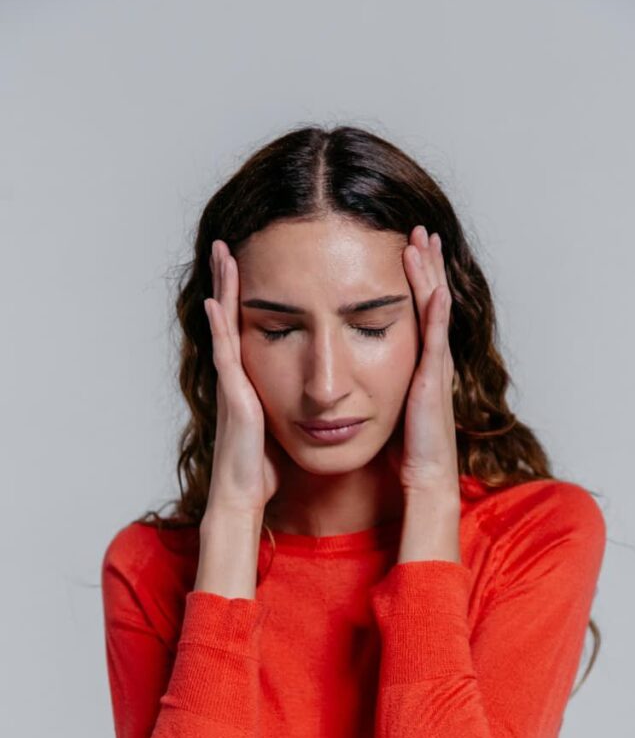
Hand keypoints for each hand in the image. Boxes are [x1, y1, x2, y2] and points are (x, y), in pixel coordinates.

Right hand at [203, 240, 284, 514]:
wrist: (246, 494)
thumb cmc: (264, 466)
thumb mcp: (283, 423)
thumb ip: (289, 403)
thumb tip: (315, 393)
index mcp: (251, 377)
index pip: (250, 325)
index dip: (247, 294)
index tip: (249, 261)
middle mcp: (238, 374)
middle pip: (232, 315)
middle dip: (229, 279)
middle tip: (227, 243)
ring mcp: (232, 383)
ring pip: (225, 325)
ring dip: (222, 288)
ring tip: (221, 253)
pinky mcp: (234, 396)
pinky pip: (226, 354)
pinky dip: (220, 327)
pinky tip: (216, 301)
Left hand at [386, 225, 460, 500]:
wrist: (422, 476)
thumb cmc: (404, 448)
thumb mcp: (386, 403)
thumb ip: (375, 381)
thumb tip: (352, 370)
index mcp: (417, 362)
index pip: (416, 309)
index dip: (413, 279)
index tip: (404, 248)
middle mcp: (431, 359)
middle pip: (430, 300)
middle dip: (426, 264)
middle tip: (418, 229)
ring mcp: (435, 368)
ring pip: (435, 311)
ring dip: (430, 276)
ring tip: (423, 242)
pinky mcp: (432, 383)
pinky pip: (435, 340)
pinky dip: (435, 313)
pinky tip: (435, 289)